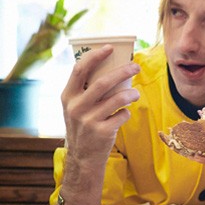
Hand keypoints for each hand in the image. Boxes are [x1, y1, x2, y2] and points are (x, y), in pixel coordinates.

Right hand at [62, 45, 139, 165]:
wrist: (83, 156)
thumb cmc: (84, 125)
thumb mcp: (77, 107)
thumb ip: (88, 90)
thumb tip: (114, 68)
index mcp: (68, 96)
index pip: (79, 70)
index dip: (95, 56)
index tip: (110, 48)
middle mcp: (76, 107)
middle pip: (102, 82)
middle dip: (122, 71)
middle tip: (136, 66)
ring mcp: (88, 120)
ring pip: (117, 99)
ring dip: (131, 93)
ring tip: (136, 93)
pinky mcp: (102, 132)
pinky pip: (122, 115)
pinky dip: (126, 112)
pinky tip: (124, 114)